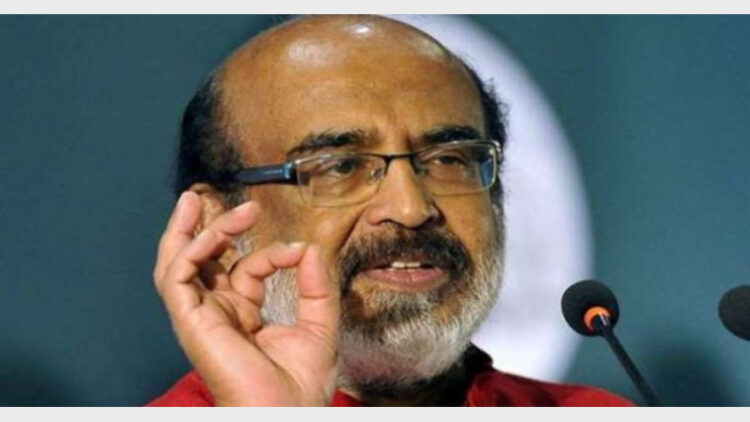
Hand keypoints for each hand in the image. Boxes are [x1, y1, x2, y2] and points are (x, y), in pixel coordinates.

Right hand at [153, 191, 339, 405]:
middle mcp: (219, 314)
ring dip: (187, 231)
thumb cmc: (301, 386)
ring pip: (178, 265)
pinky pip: (176, 279)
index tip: (297, 251)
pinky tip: (210, 233)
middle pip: (200, 262)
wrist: (288, 414)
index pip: (246, 270)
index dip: (270, 253)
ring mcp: (202, 318)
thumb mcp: (320, 325)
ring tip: (197, 200)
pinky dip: (189, 251)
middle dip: (205, 227)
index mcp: (244, 316)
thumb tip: (309, 248)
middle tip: (212, 198)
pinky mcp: (191, 322)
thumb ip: (316, 285)